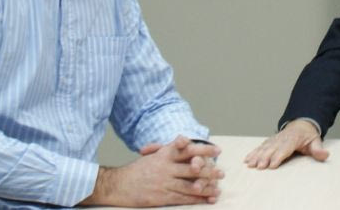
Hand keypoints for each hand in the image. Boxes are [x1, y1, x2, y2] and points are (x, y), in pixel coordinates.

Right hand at [80, 135, 222, 206]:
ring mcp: (164, 182)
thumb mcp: (153, 155)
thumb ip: (169, 149)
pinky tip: (206, 200)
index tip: (217, 150)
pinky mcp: (161, 197)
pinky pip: (182, 198)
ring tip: (218, 189)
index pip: (187, 149)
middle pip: (192, 168)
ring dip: (205, 188)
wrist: (118, 185)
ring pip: (189, 185)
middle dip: (209, 171)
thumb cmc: (137, 170)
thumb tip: (183, 140)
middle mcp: (166, 167)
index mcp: (165, 154)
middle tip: (222, 173)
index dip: (203, 150)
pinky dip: (196, 199)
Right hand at [243, 119, 329, 168]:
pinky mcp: (270, 141)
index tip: (272, 165)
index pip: (285, 148)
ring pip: (264, 147)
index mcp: (294, 138)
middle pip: (272, 148)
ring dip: (257, 156)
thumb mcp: (316, 141)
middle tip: (259, 167)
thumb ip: (318, 150)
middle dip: (265, 157)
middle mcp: (282, 138)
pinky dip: (253, 152)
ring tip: (250, 164)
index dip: (278, 156)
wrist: (301, 124)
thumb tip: (325, 155)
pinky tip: (247, 159)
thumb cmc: (308, 135)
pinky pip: (260, 146)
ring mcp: (275, 139)